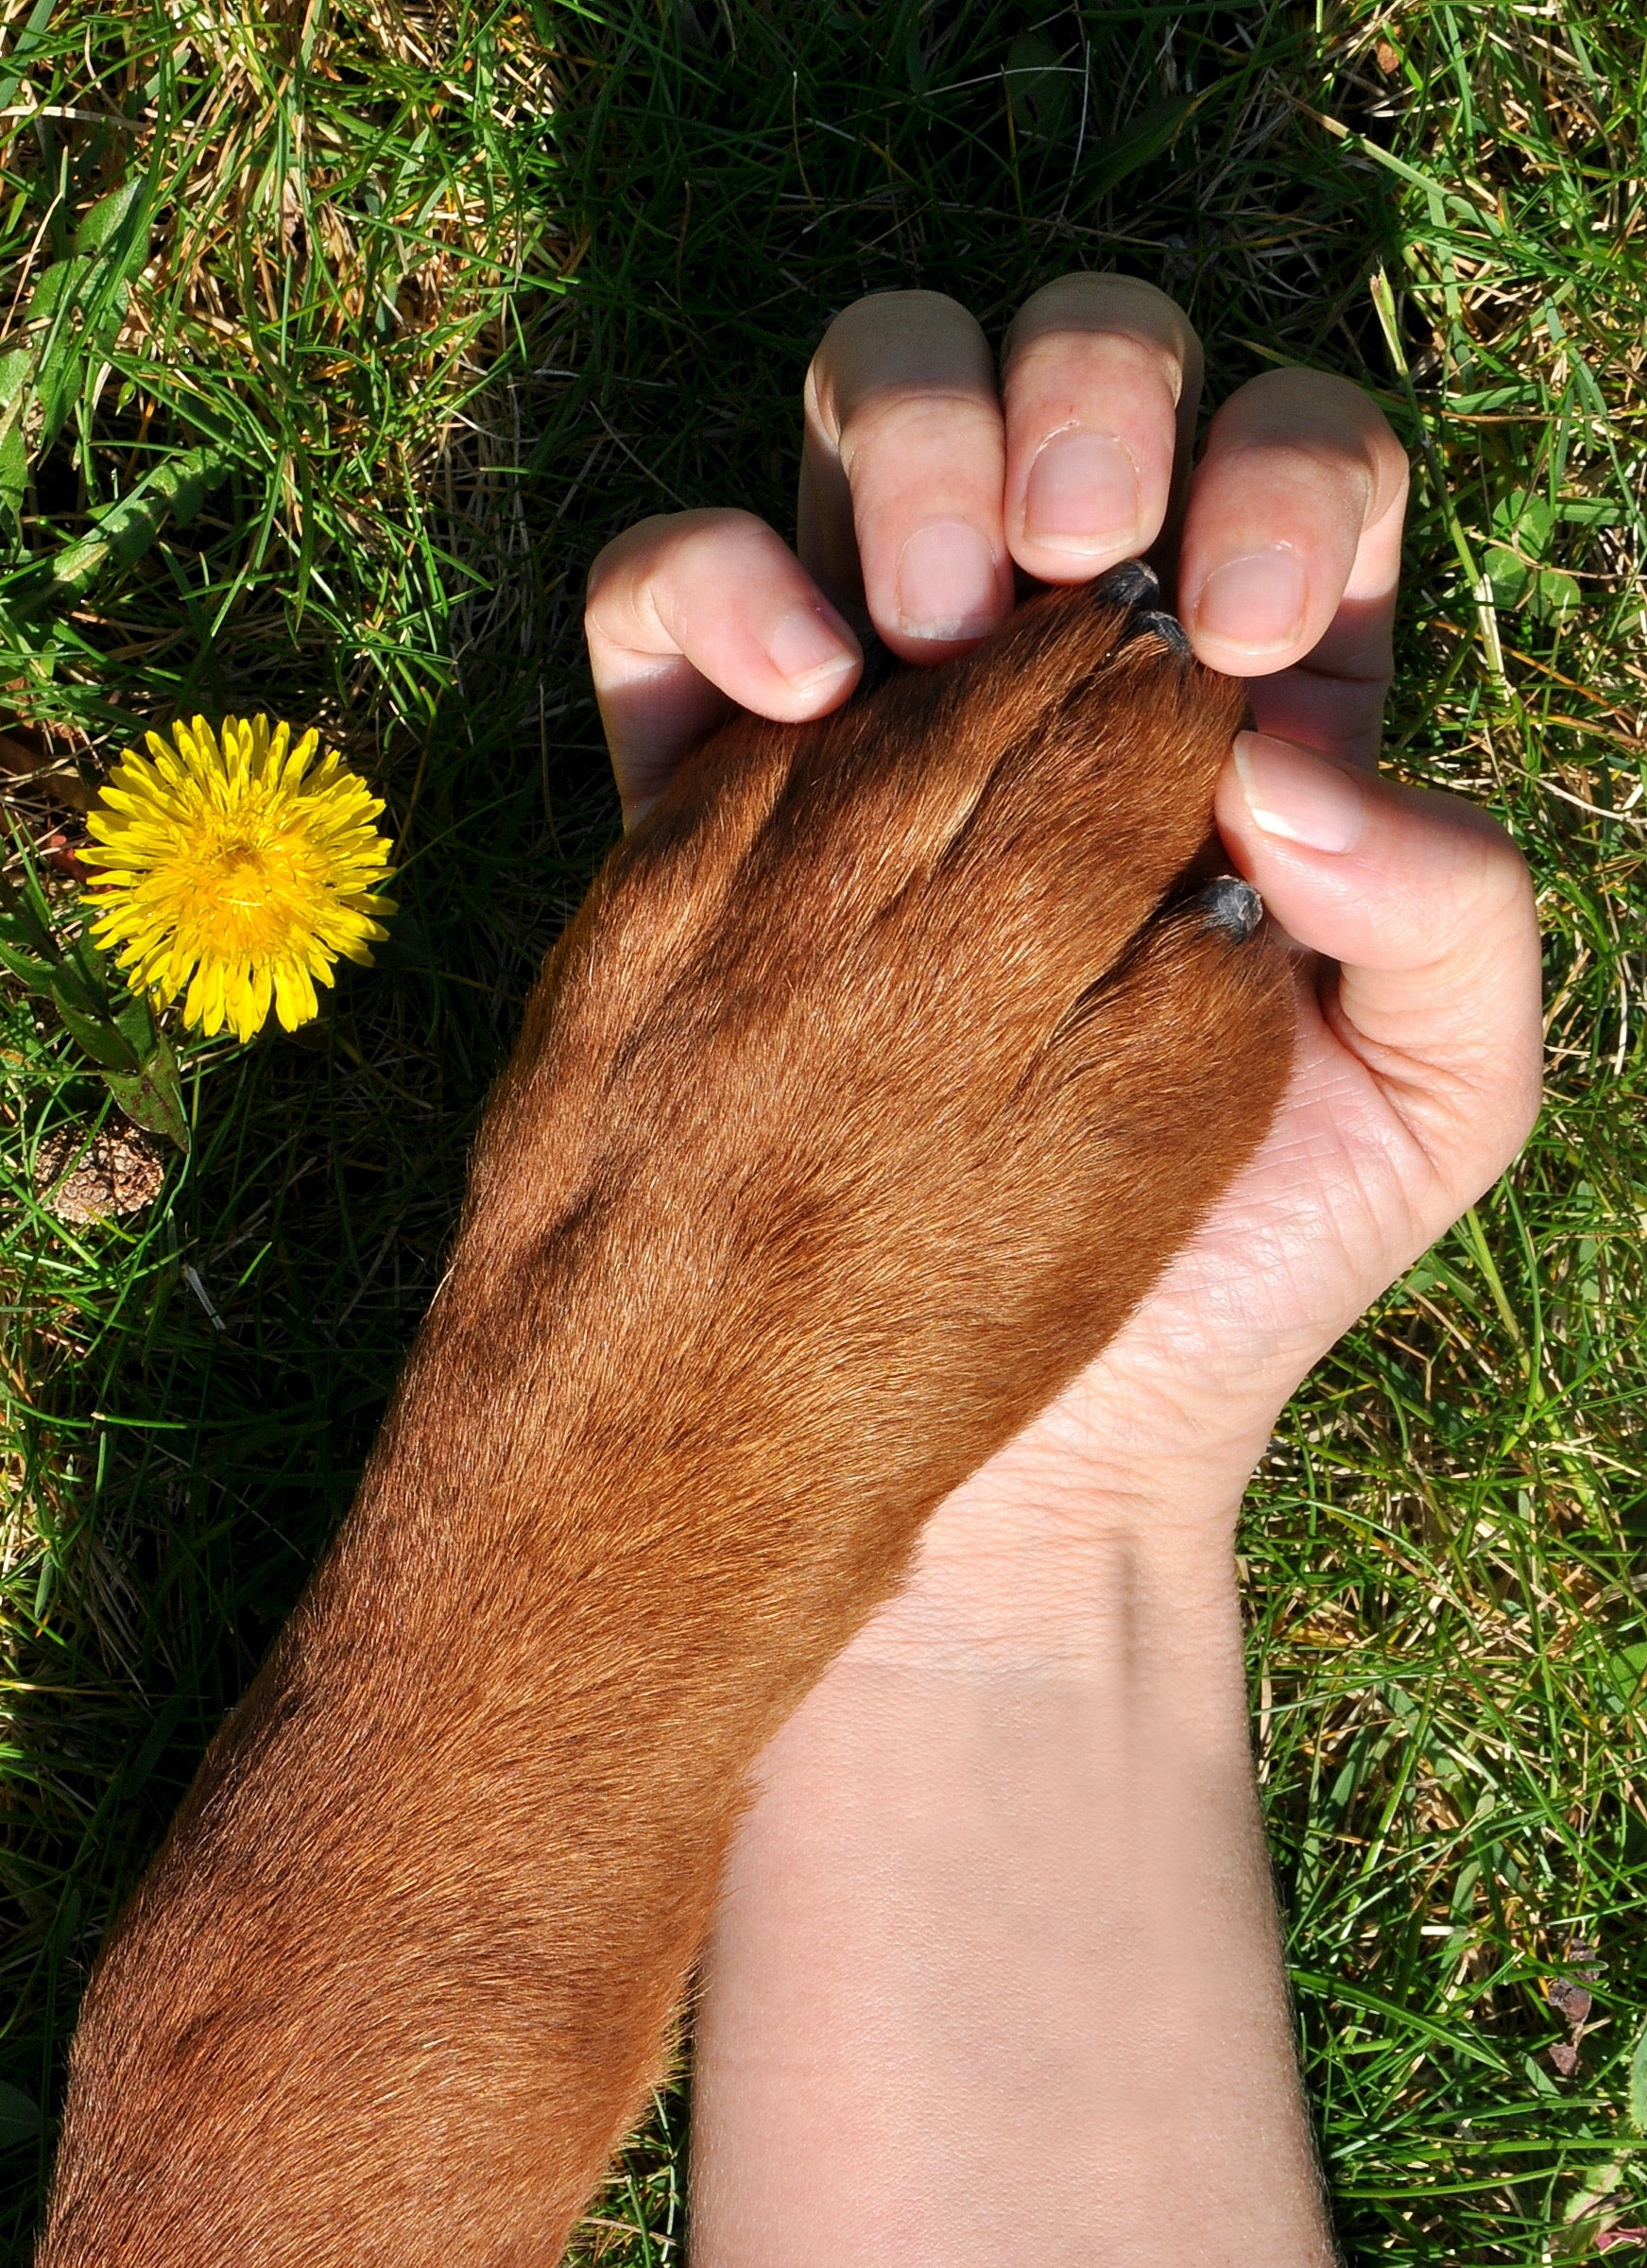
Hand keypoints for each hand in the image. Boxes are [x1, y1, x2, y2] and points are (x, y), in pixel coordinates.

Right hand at [585, 277, 1541, 1625]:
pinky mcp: (723, 786)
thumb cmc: (1234, 1261)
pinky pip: (680, 588)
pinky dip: (715, 578)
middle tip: (1067, 557)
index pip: (1293, 458)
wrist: (1026, 1429)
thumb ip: (1456, 913)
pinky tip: (792, 702)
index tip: (1238, 637)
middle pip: (1080, 371)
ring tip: (920, 634)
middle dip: (1079, 399)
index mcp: (1262, 706)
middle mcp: (1075, 667)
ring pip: (880, 408)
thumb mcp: (1431, 1104)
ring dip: (907, 442)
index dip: (1277, 473)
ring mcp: (892, 704)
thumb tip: (1295, 755)